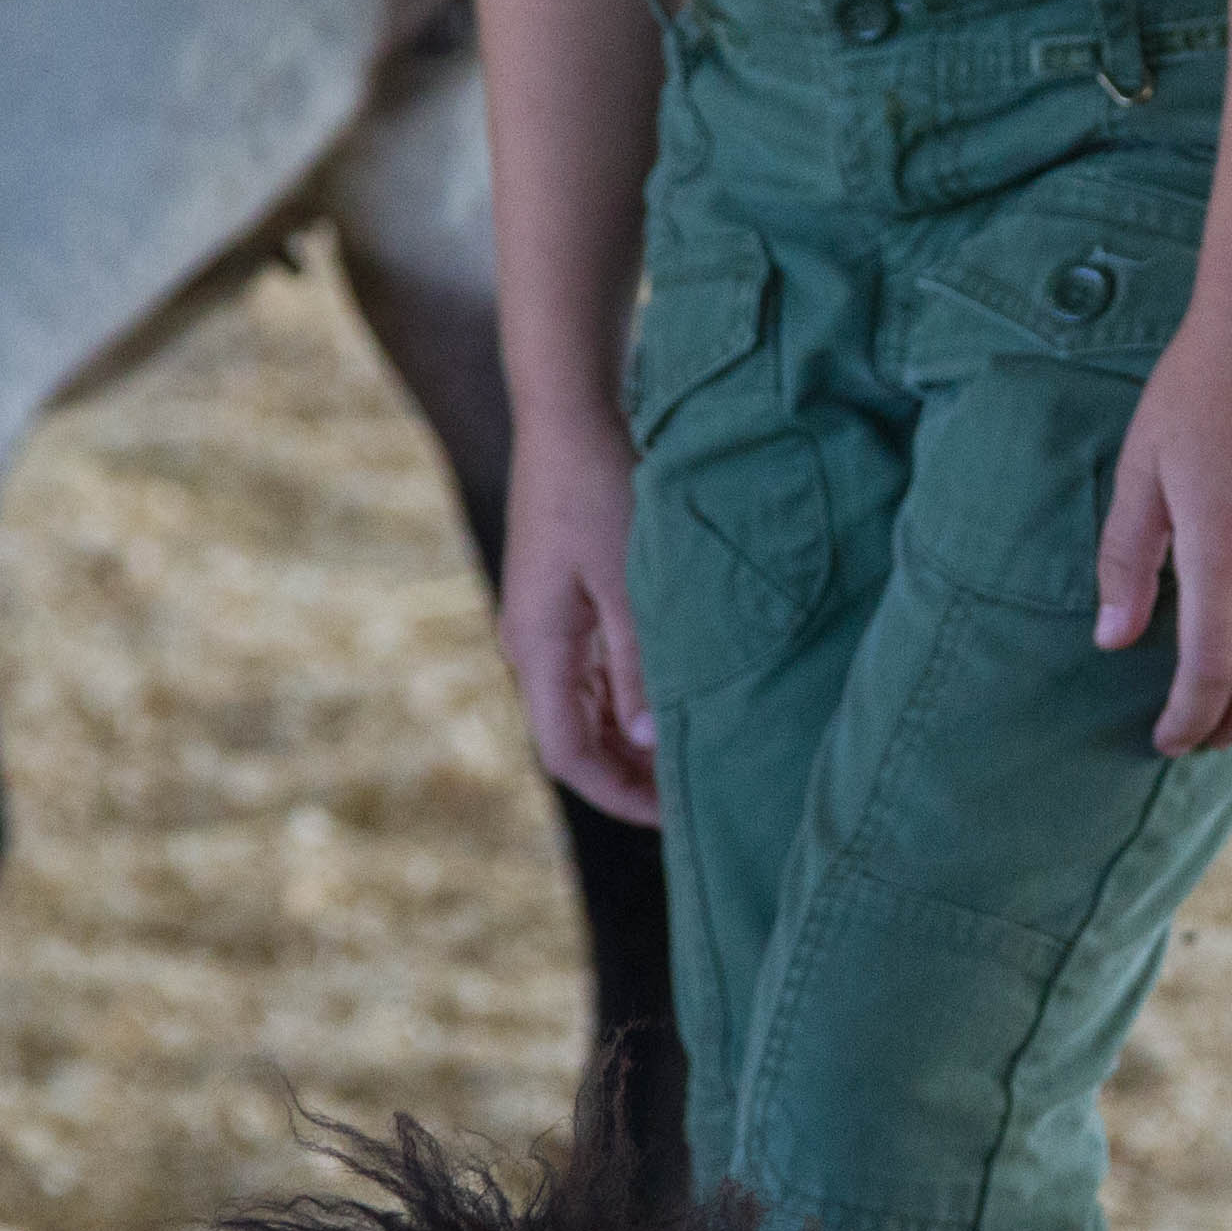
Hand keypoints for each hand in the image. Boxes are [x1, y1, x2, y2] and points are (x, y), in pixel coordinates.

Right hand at [496, 411, 656, 823]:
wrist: (568, 412)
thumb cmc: (600, 487)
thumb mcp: (631, 581)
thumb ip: (640, 663)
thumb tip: (648, 740)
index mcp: (539, 647)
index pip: (567, 755)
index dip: (619, 796)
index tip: (676, 818)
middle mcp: (533, 644)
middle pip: (576, 738)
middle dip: (632, 774)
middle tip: (698, 794)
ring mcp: (546, 622)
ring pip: (586, 707)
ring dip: (632, 737)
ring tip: (694, 753)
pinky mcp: (563, 599)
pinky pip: (593, 670)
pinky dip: (629, 697)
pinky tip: (672, 701)